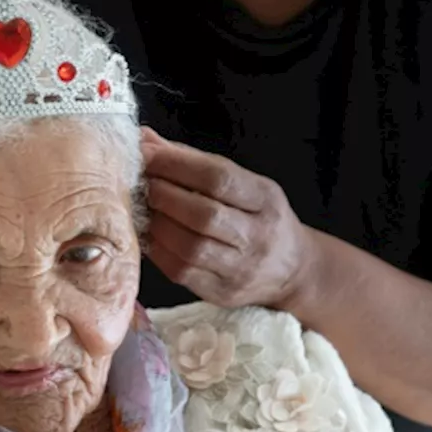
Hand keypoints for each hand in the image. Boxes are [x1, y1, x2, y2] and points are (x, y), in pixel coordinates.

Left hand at [141, 128, 316, 310]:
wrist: (291, 270)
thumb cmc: (258, 217)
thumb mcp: (243, 183)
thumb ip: (193, 161)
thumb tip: (145, 140)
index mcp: (266, 198)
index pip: (219, 178)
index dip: (176, 164)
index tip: (146, 153)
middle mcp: (258, 235)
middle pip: (204, 215)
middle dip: (164, 195)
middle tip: (141, 183)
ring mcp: (241, 269)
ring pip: (191, 247)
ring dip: (158, 224)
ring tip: (142, 208)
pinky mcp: (222, 292)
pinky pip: (182, 272)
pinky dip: (158, 250)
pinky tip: (149, 234)